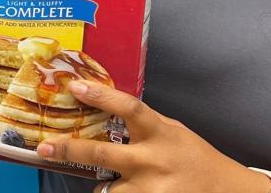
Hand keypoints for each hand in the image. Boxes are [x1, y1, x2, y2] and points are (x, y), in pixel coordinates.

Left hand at [36, 81, 270, 192]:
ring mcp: (151, 189)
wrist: (225, 190)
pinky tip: (126, 190)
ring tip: (112, 183)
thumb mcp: (172, 130)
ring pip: (107, 190)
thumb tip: (106, 107)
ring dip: (103, 186)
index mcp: (160, 132)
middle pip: (102, 153)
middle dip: (69, 149)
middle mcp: (153, 161)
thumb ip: (144, 123)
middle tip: (45, 146)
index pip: (128, 108)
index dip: (101, 96)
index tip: (76, 86)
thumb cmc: (195, 156)